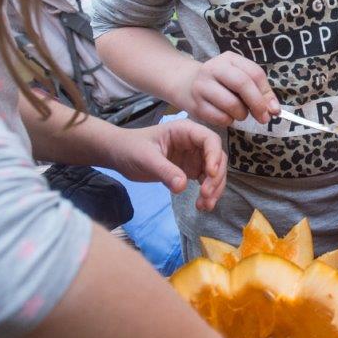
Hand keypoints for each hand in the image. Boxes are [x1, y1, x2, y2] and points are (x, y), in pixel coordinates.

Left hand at [105, 120, 227, 210]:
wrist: (119, 155)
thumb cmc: (131, 148)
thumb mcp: (146, 158)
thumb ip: (165, 171)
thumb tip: (182, 187)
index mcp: (185, 131)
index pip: (210, 140)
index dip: (214, 156)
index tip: (210, 174)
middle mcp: (194, 143)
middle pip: (217, 157)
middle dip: (216, 177)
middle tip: (206, 195)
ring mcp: (194, 157)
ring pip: (214, 171)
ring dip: (214, 188)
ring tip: (205, 205)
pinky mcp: (190, 170)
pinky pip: (205, 181)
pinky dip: (207, 194)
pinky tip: (202, 206)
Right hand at [182, 52, 278, 126]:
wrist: (185, 83)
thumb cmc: (220, 82)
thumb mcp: (238, 77)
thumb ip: (258, 90)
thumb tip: (275, 110)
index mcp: (229, 58)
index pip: (254, 73)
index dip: (267, 93)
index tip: (274, 109)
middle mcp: (214, 69)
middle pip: (243, 84)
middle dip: (257, 104)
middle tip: (264, 118)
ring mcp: (203, 86)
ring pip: (232, 104)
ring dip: (242, 114)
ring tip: (240, 113)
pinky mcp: (196, 105)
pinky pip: (220, 118)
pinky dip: (229, 121)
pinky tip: (226, 116)